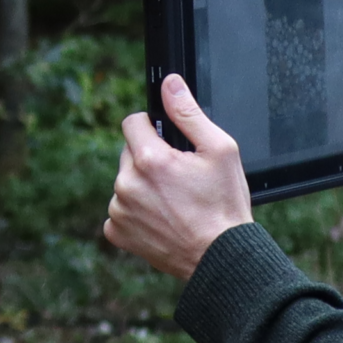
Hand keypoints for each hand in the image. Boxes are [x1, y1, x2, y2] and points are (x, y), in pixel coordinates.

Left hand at [103, 73, 251, 278]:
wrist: (220, 257)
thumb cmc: (224, 205)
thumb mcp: (219, 150)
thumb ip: (188, 114)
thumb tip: (170, 85)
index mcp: (149, 159)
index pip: (132, 123)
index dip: (153, 127)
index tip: (169, 144)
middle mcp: (127, 183)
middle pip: (129, 153)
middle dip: (150, 159)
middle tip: (179, 178)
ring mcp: (120, 210)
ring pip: (125, 182)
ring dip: (143, 186)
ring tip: (174, 202)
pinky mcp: (118, 233)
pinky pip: (120, 211)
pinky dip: (136, 213)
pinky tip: (161, 219)